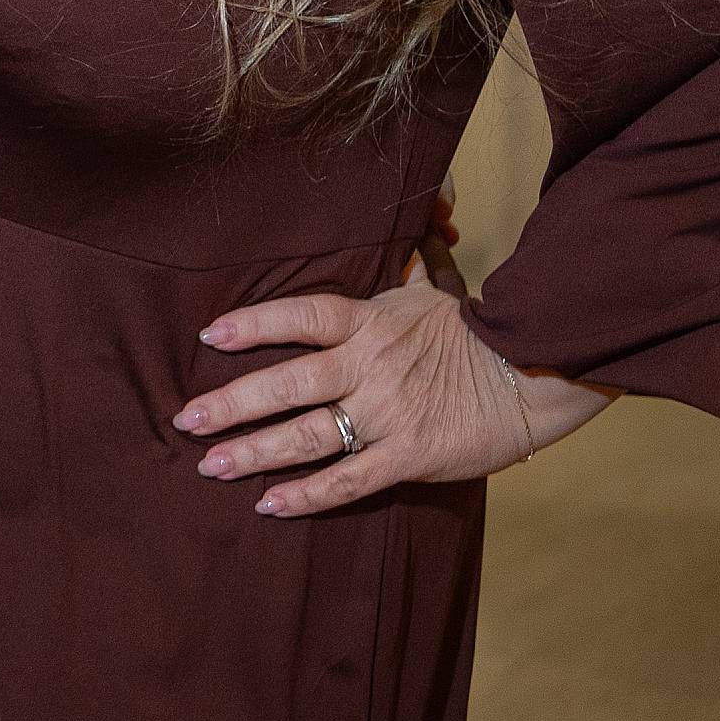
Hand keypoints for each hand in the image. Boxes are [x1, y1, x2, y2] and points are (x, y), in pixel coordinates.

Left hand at [176, 270, 612, 517]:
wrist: (534, 374)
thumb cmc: (476, 333)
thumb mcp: (430, 293)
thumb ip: (403, 269)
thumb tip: (416, 217)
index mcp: (371, 322)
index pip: (299, 317)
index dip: (253, 325)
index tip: (210, 337)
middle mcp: (369, 367)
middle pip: (287, 383)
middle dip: (231, 402)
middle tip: (186, 419)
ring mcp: (387, 414)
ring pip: (307, 435)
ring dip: (254, 451)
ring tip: (210, 466)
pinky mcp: (409, 456)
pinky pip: (348, 479)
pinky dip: (307, 494)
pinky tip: (269, 503)